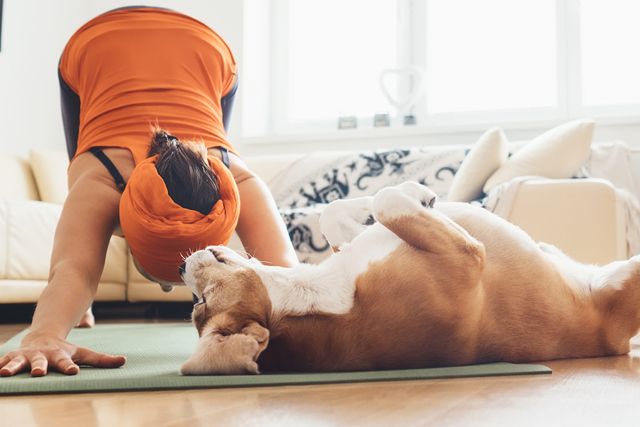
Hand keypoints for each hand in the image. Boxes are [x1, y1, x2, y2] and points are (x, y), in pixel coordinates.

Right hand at [0, 333, 125, 376]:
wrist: (43, 336)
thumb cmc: (65, 350)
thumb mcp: (83, 353)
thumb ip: (102, 359)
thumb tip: (124, 361)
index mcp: (60, 355)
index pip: (66, 362)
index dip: (69, 367)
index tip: (73, 372)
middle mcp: (43, 355)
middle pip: (41, 362)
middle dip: (39, 367)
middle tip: (38, 373)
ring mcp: (26, 356)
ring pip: (19, 362)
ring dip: (13, 367)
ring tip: (7, 373)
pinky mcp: (13, 357)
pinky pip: (3, 361)